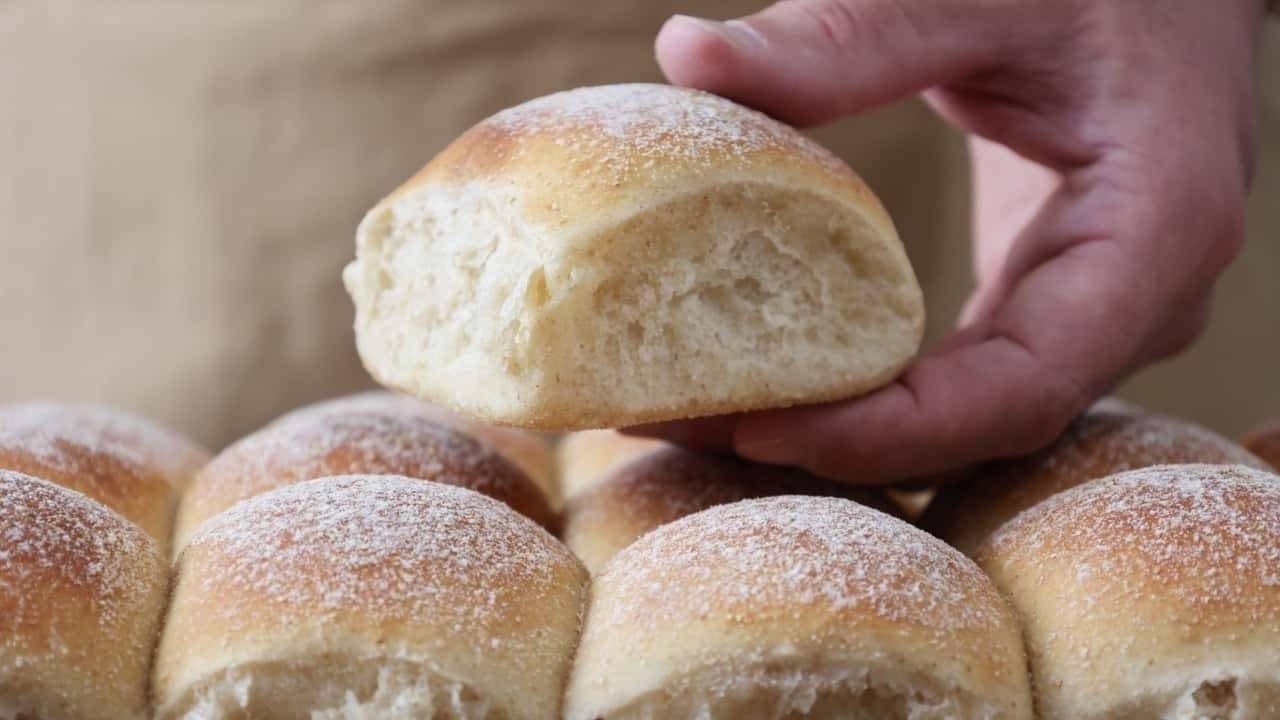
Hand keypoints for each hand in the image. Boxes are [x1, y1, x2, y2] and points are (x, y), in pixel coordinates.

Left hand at [634, 0, 1267, 483]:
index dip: (888, 431)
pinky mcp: (1044, 310)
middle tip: (680, 420)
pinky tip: (764, 374)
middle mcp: (1136, 306)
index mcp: (1154, 236)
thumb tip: (688, 56)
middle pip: (976, 426)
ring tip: (693, 408)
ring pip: (960, 420)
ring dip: (831, 426)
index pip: (1021, 389)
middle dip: (829, 440)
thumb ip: (851, 34)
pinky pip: (957, 382)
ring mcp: (1093, 319)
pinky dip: (861, 390)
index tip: (757, 429)